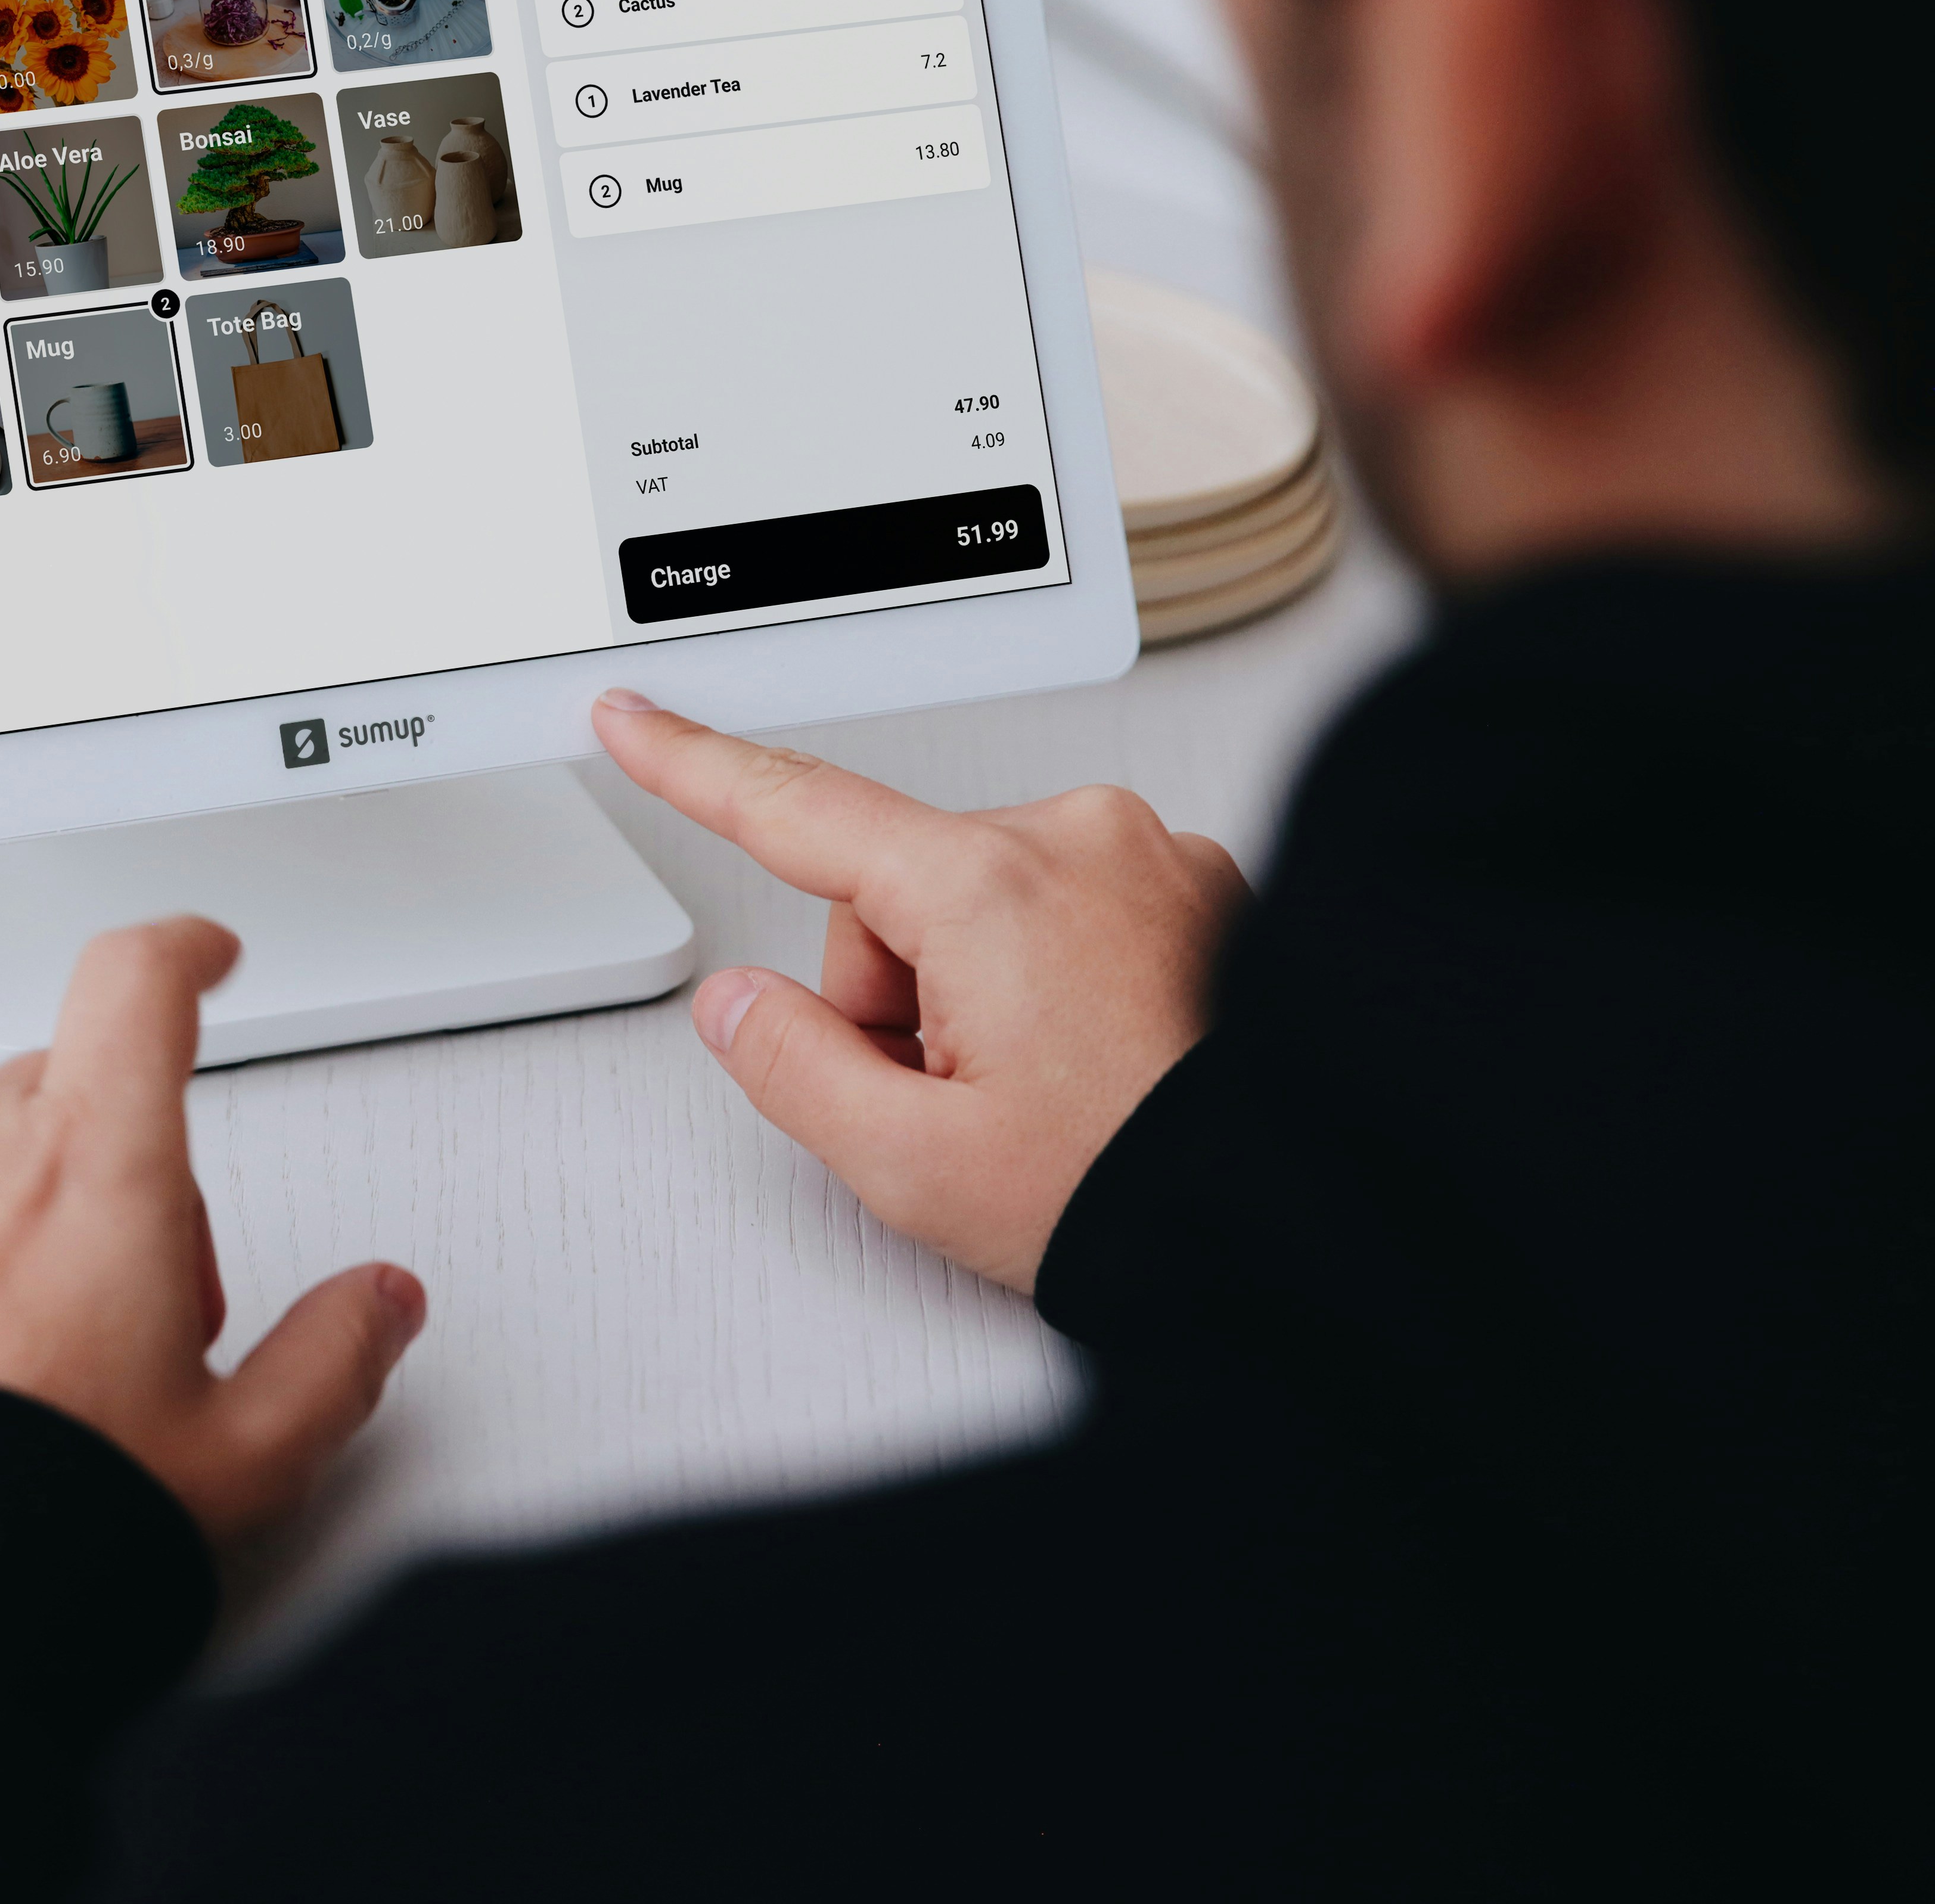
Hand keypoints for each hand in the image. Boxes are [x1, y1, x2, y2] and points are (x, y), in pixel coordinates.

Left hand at [0, 918, 427, 1537]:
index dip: (182, 954)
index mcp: (92, 1164)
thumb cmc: (46, 1534)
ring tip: (18, 1378)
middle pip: (53, 1096)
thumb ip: (334, 1355)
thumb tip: (381, 1301)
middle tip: (132, 1314)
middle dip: (103, 1169)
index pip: (138, 983)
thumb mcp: (249, 1460)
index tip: (204, 963)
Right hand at [593, 692, 1246, 1291]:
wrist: (1313, 1225)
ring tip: (1048, 1090)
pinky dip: (1056, 978)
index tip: (633, 720)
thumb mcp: (912, 1164)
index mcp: (991, 888)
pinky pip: (1067, 910)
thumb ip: (792, 1067)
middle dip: (896, 990)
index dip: (694, 767)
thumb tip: (744, 1005)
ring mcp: (1150, 858)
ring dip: (979, 989)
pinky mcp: (1198, 887)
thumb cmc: (1142, 1194)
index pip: (799, 810)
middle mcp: (1077, 840)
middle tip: (962, 1098)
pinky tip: (1100, 1061)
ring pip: (981, 901)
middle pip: (895, 889)